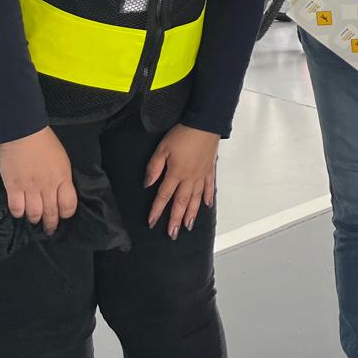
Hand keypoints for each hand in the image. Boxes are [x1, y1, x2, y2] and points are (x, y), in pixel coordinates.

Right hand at [0, 127, 75, 234]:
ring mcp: (30, 187)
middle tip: (49, 229)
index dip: (66, 214)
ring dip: (35, 219)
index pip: (69, 204)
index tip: (64, 216)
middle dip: (51, 224)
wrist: (24, 134)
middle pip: (51, 212)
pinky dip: (18, 213)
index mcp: (63, 178)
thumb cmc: (45, 144)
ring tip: (35, 221)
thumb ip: (62, 177)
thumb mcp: (63, 160)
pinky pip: (16, 207)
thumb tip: (61, 190)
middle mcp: (48, 186)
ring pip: (34, 213)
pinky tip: (20, 212)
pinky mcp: (14, 186)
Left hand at [145, 125, 219, 239]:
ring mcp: (201, 175)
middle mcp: (189, 178)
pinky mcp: (209, 169)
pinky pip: (209, 187)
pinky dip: (208, 197)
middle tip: (173, 234)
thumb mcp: (162, 148)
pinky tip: (207, 206)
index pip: (164, 196)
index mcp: (176, 173)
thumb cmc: (183, 134)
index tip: (152, 222)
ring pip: (196, 199)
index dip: (157, 210)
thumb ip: (154, 167)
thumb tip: (147, 183)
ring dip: (192, 214)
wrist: (205, 123)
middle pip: (181, 202)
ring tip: (188, 226)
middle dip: (175, 219)